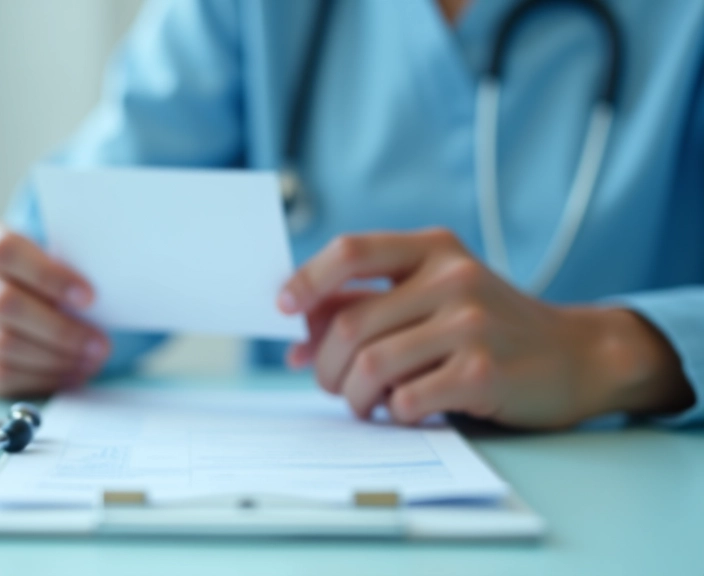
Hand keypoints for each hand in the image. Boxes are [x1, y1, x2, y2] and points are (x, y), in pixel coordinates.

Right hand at [0, 219, 109, 396]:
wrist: (41, 294)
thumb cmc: (58, 272)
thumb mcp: (69, 255)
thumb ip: (79, 260)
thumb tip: (117, 277)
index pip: (6, 251)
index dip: (49, 276)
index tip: (90, 297)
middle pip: (5, 303)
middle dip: (60, 329)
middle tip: (100, 343)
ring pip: (3, 343)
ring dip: (55, 357)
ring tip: (90, 360)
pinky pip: (0, 373)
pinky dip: (41, 377)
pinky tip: (70, 373)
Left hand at [278, 229, 692, 427]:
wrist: (576, 355)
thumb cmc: (488, 327)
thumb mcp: (433, 298)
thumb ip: (368, 310)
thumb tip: (298, 347)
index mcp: (433, 249)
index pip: (351, 250)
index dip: (307, 279)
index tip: (282, 308)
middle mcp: (452, 277)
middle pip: (351, 323)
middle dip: (325, 364)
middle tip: (329, 384)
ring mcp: (471, 323)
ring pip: (371, 365)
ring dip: (353, 395)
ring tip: (363, 403)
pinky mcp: (484, 371)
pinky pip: (407, 399)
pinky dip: (394, 412)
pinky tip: (406, 410)